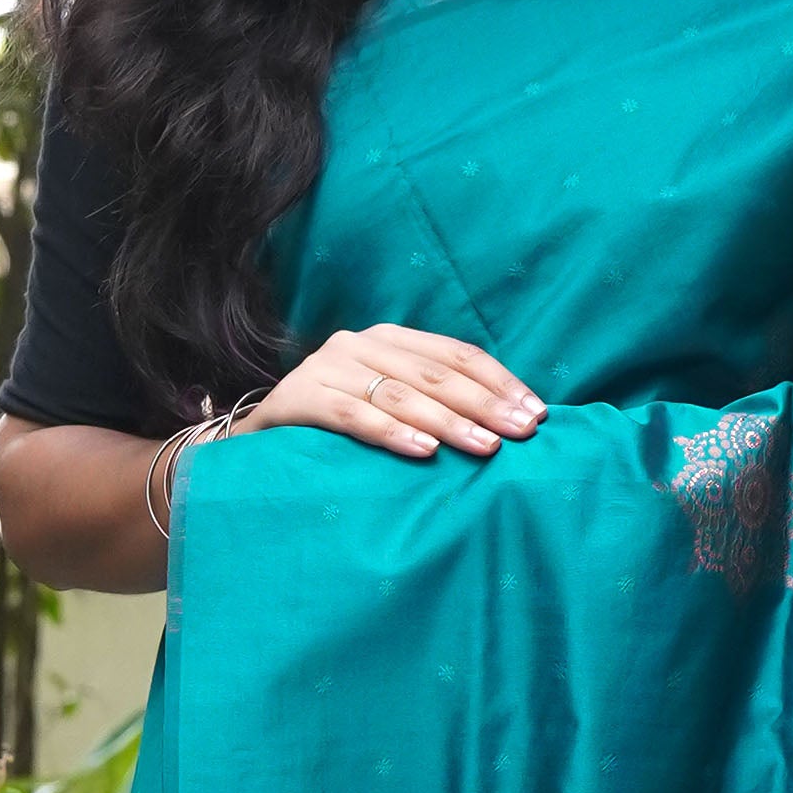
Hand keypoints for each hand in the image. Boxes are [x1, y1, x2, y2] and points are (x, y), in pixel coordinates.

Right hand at [237, 325, 545, 462]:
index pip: (457, 355)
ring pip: (400, 394)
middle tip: (523, 433)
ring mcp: (326, 368)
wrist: (254, 445)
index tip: (537, 413)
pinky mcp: (298, 398)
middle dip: (486, 404)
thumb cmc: (334, 431)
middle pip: (435, 374)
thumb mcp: (386, 406)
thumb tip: (505, 423)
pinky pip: (352, 416)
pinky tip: (423, 451)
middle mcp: (359, 345)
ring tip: (485, 447)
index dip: (500, 382)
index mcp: (390, 341)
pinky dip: (390, 433)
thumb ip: (432, 403)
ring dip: (449, 422)